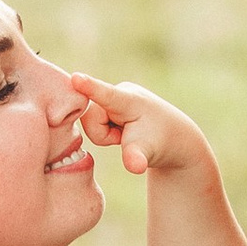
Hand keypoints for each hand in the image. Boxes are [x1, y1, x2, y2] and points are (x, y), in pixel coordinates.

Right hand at [70, 69, 212, 183]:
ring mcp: (113, 94)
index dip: (90, 87)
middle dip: (101, 134)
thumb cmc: (159, 142)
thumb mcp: (148, 153)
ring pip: (88, 118)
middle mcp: (120, 91)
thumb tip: (135, 167)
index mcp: (130, 100)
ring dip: (102, 132)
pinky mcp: (108, 98)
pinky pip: (91, 117)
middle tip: (122, 137)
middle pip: (89, 115)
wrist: (170, 135)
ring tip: (122, 133)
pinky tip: (119, 128)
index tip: (76, 78)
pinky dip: (103, 129)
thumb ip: (136, 158)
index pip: (107, 94)